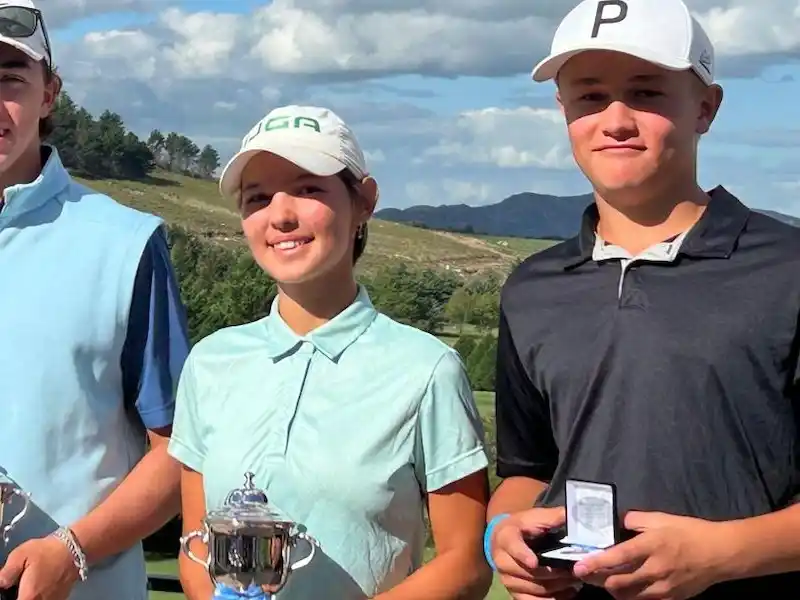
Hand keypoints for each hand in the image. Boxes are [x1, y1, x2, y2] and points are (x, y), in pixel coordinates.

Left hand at [0, 535, 79, 599]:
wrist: (74, 547)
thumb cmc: (46, 551)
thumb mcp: (20, 556)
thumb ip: (5, 573)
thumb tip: (0, 584)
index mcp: (28, 597)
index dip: (8, 597)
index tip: (8, 591)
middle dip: (20, 595)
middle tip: (17, 586)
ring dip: (30, 596)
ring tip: (29, 585)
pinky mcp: (60, 598)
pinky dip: (39, 596)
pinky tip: (39, 586)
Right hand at [491, 507, 582, 598]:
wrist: (504, 539)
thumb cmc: (523, 526)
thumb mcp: (535, 517)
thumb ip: (553, 516)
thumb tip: (573, 514)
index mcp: (506, 537)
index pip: (513, 546)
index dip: (523, 555)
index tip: (534, 562)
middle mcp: (501, 560)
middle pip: (530, 573)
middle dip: (554, 573)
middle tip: (574, 571)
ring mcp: (506, 579)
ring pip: (536, 588)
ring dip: (558, 586)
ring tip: (574, 580)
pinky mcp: (513, 593)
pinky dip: (552, 599)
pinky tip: (567, 592)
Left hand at [572, 511, 728, 599]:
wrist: (721, 553)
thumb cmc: (690, 532)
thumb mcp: (661, 518)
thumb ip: (635, 519)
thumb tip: (617, 521)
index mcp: (651, 545)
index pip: (617, 557)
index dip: (595, 564)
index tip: (578, 567)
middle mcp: (655, 569)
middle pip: (617, 582)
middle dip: (598, 580)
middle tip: (588, 574)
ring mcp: (663, 588)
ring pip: (628, 596)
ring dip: (613, 590)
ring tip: (605, 581)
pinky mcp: (672, 599)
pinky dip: (631, 597)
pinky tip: (627, 588)